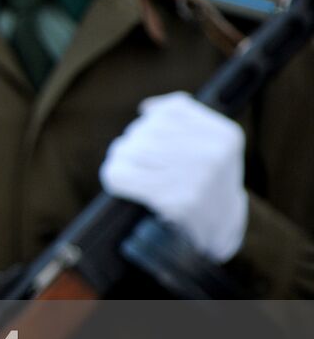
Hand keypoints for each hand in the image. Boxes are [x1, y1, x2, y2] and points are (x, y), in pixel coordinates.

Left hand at [100, 91, 247, 262]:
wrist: (221, 230)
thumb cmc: (206, 182)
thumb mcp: (211, 144)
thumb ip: (184, 119)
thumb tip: (147, 108)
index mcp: (224, 135)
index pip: (171, 111)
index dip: (151, 121)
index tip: (149, 135)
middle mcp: (213, 154)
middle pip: (147, 131)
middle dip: (133, 142)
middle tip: (129, 155)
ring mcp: (196, 178)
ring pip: (131, 150)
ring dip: (120, 158)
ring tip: (124, 167)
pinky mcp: (175, 202)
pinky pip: (122, 176)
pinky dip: (113, 176)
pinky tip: (119, 182)